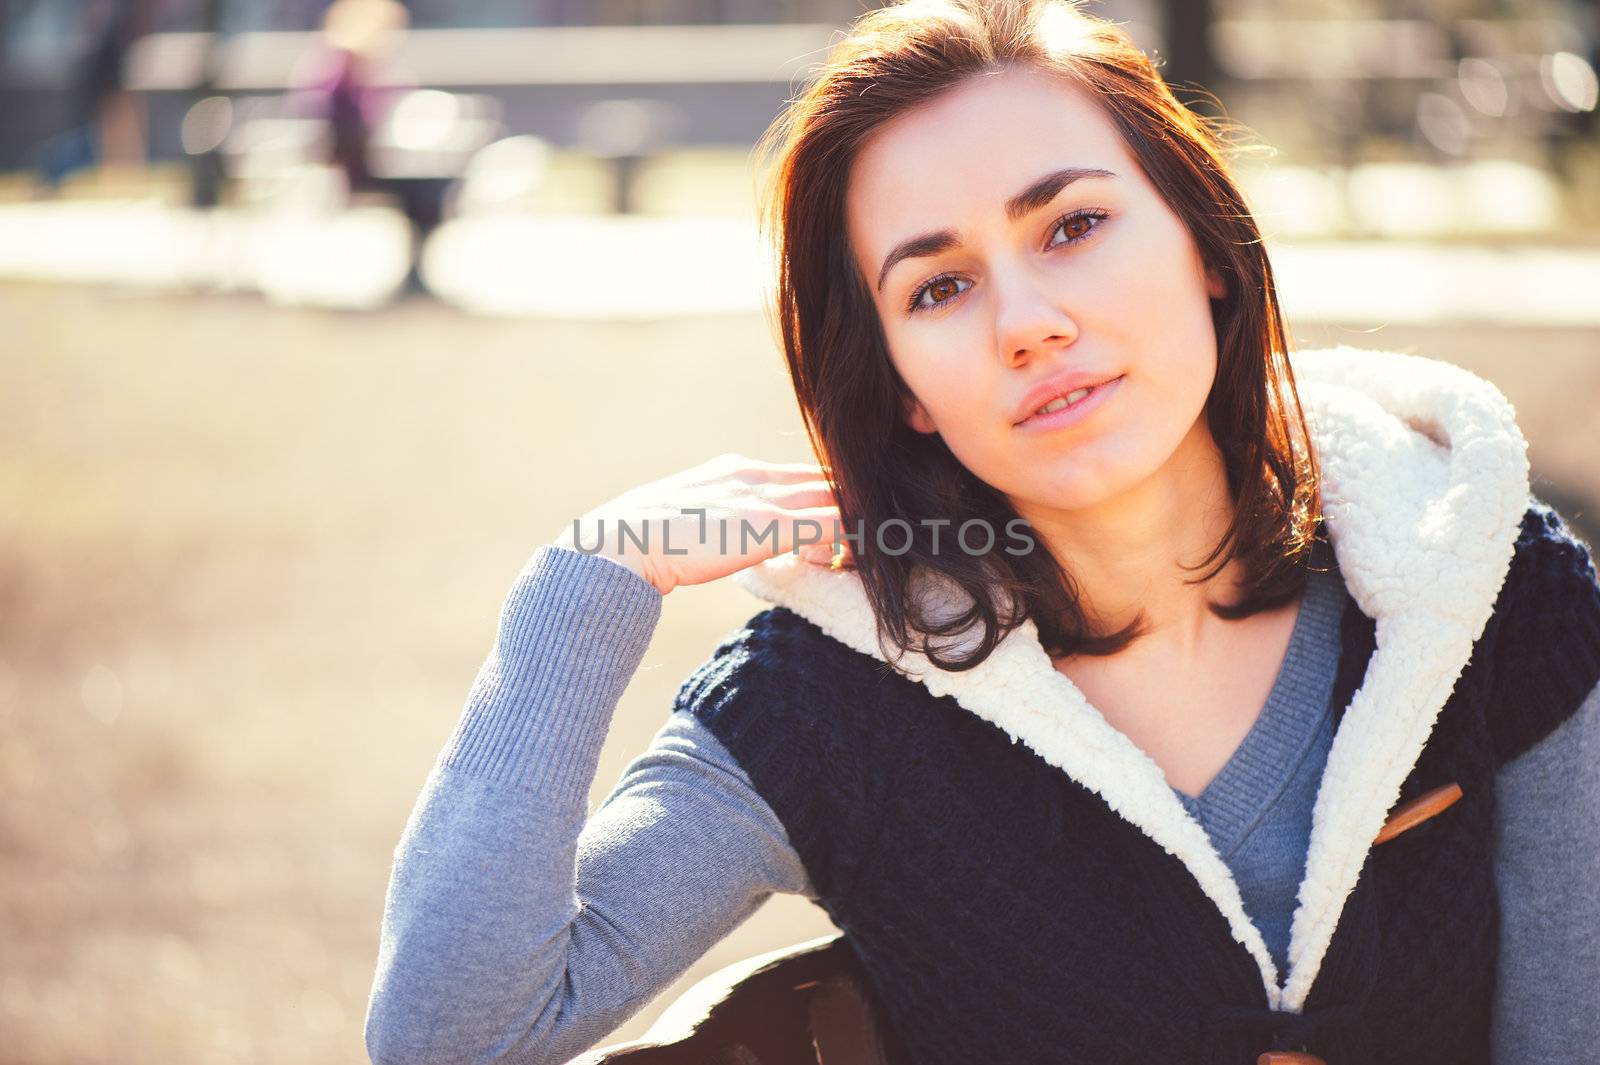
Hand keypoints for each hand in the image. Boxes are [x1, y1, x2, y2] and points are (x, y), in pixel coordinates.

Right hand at [551, 453, 853, 594]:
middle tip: (869, 530)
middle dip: (850, 503)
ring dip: (854, 522)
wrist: (624, 542)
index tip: (843, 516)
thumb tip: (730, 541)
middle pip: (825, 479)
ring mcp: (764, 498)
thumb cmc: (646, 541)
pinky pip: (830, 525)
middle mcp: (755, 475)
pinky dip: (849, 538)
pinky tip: (850, 557)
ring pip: (835, 498)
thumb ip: (719, 521)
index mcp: (736, 470)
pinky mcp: (770, 524)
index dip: (825, 495)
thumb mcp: (690, 519)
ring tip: (863, 546)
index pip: (799, 474)